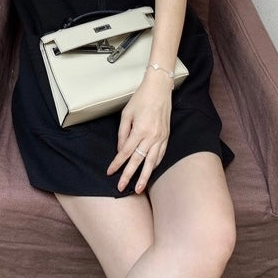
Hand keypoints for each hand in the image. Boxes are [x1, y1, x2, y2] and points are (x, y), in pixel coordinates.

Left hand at [106, 70, 172, 193]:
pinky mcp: (166, 136)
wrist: (159, 89)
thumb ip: (122, 133)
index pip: (125, 152)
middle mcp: (151, 136)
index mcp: (139, 130)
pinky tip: (150, 171)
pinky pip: (160, 155)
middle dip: (128, 176)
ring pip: (151, 162)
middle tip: (121, 188)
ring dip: (144, 177)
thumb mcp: (126, 113)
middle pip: (138, 161)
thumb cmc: (141, 98)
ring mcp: (160, 138)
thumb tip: (120, 149)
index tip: (110, 172)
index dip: (117, 163)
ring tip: (139, 188)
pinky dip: (155, 165)